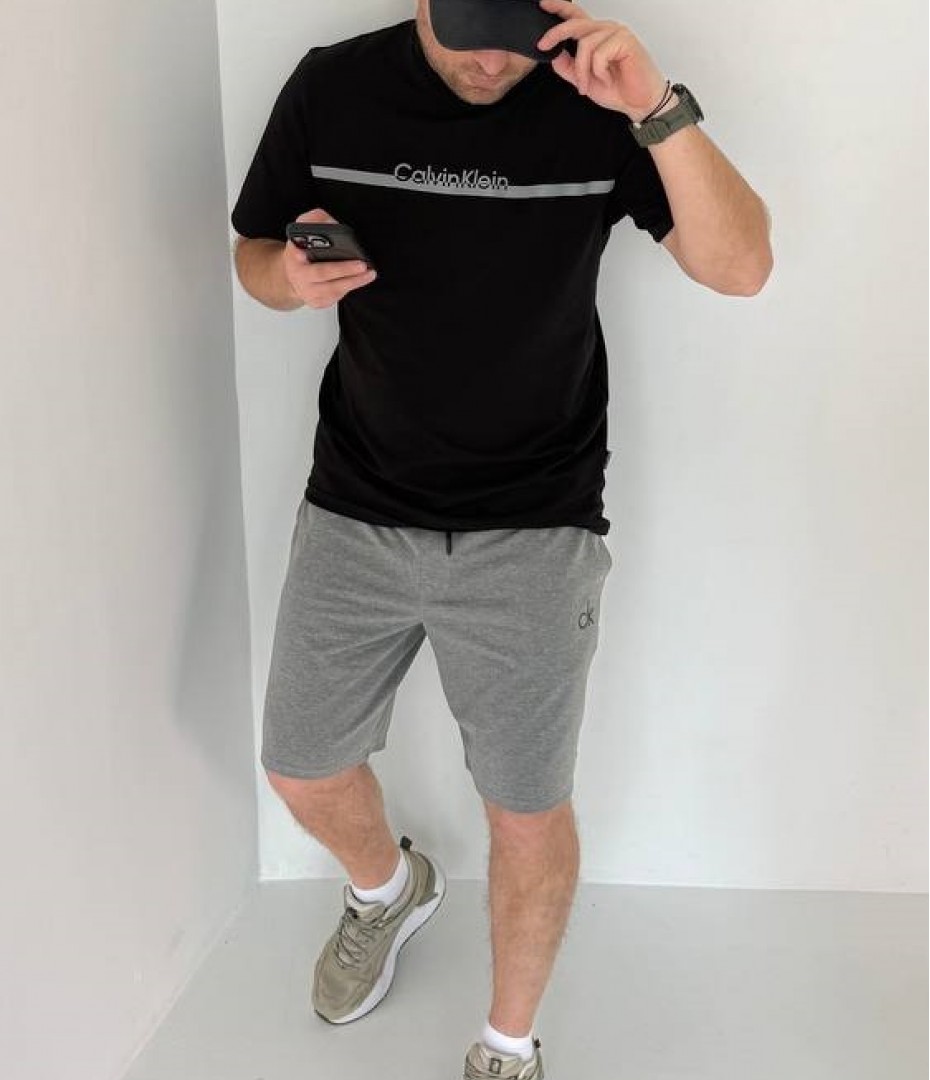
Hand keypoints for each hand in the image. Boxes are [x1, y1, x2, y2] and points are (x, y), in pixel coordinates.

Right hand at [282, 208, 376, 309]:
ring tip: (369, 274)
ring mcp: (308, 293)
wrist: (292, 277)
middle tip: (362, 265)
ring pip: (333, 290)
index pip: (300, 253)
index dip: (306, 252)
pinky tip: (359, 280)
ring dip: (353, 282)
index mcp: (293, 258)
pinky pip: (336, 297)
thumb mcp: (301, 232)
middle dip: (344, 270)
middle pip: (323, 274)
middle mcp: (299, 277)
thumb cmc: (301, 252)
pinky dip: (349, 288)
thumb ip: (313, 220)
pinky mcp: (318, 303)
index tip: (322, 253)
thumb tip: (331, 222)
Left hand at [536, 0, 668, 120]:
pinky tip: (608, 78)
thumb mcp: (584, 80)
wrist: (639, 103)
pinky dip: (599, 71)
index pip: (575, 16)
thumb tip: (553, 54)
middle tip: (543, 45)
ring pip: (585, 44)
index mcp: (596, 36)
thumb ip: (568, 67)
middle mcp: (605, 30)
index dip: (559, 7)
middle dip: (556, 34)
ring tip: (586, 86)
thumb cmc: (617, 89)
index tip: (542, 4)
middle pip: (575, 23)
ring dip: (582, 70)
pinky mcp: (625, 40)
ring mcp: (616, 33)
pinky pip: (599, 54)